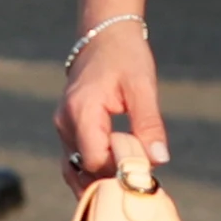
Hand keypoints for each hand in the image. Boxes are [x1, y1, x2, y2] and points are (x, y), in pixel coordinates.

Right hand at [54, 22, 169, 195]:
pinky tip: (115, 177)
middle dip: (110, 179)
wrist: (104, 37)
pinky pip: (75, 159)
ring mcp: (62, 127)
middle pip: (83, 169)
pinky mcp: (67, 129)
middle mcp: (64, 123)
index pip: (95, 160)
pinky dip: (93, 171)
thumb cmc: (125, 57)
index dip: (119, 170)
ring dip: (100, 180)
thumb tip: (158, 160)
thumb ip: (149, 124)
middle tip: (140, 181)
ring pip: (75, 169)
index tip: (145, 168)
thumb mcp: (143, 88)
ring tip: (129, 183)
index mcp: (81, 111)